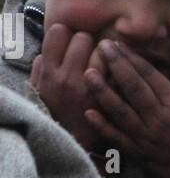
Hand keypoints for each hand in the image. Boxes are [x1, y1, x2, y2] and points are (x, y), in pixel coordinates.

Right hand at [30, 24, 108, 150]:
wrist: (74, 145)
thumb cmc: (56, 115)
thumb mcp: (39, 92)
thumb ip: (40, 69)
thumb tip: (48, 51)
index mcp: (50, 73)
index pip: (59, 32)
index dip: (66, 33)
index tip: (69, 40)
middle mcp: (69, 78)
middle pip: (84, 37)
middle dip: (87, 41)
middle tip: (89, 50)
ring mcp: (92, 88)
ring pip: (105, 51)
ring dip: (107, 51)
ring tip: (106, 58)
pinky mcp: (112, 97)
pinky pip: (119, 70)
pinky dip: (122, 67)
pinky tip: (119, 71)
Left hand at [83, 40, 169, 177]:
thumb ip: (164, 89)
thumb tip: (139, 65)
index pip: (151, 76)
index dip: (132, 58)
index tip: (116, 43)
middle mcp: (161, 118)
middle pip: (136, 88)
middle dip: (117, 66)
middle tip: (102, 46)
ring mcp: (148, 136)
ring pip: (123, 111)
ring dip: (104, 92)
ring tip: (89, 73)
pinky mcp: (138, 154)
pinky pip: (118, 138)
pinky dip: (103, 126)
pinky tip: (88, 113)